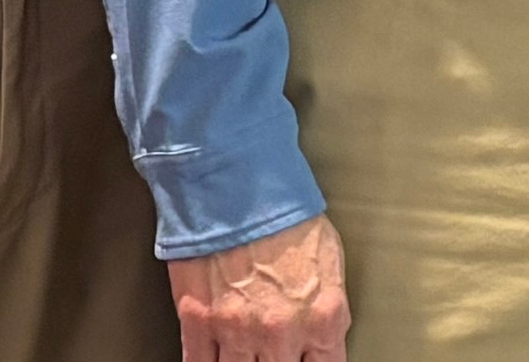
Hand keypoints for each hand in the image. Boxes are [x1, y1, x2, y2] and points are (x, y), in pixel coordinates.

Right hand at [172, 212, 350, 361]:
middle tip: (275, 353)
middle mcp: (281, 334)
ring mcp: (237, 331)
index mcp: (322, 318)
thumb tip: (324, 332)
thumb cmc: (282, 209)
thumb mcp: (330, 260)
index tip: (307, 359)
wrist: (235, 183)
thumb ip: (328, 307)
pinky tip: (215, 359)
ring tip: (246, 353)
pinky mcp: (199, 321)